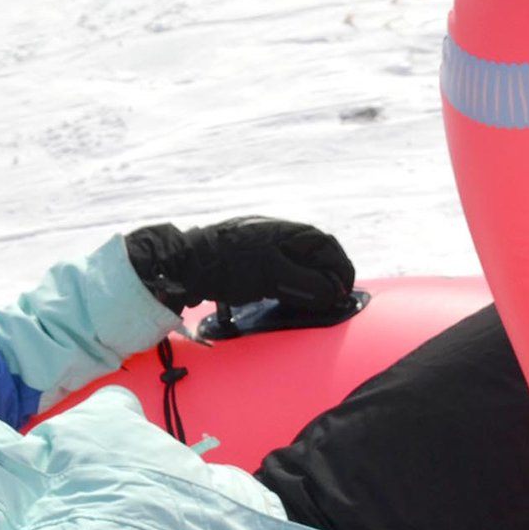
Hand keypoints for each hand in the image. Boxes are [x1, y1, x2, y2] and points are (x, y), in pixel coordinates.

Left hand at [127, 216, 353, 311]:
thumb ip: (306, 284)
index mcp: (286, 231)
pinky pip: (278, 264)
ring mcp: (259, 241)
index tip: (345, 292)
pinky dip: (290, 278)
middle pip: (313, 251)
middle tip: (332, 298)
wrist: (183, 263)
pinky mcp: (245, 253)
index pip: (326, 246)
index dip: (341, 269)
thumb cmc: (228, 267)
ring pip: (295, 258)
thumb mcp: (272, 277)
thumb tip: (333, 292)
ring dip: (308, 277)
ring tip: (312, 298)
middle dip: (327, 274)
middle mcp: (275, 232)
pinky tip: (284, 292)